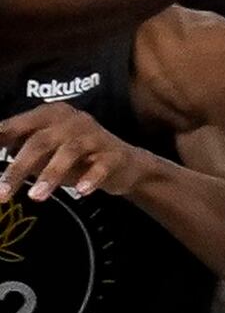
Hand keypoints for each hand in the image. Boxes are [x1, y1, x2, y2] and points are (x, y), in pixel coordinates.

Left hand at [0, 101, 146, 203]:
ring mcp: (95, 136)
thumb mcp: (41, 151)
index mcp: (48, 115)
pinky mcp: (115, 155)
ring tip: (35, 197)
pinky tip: (81, 191)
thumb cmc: (73, 157)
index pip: (16, 126)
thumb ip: (16, 150)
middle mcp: (72, 120)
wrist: (123, 164)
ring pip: (69, 151)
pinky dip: (90, 178)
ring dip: (50, 175)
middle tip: (1, 193)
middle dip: (19, 168)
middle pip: (40, 141)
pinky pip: (102, 166)